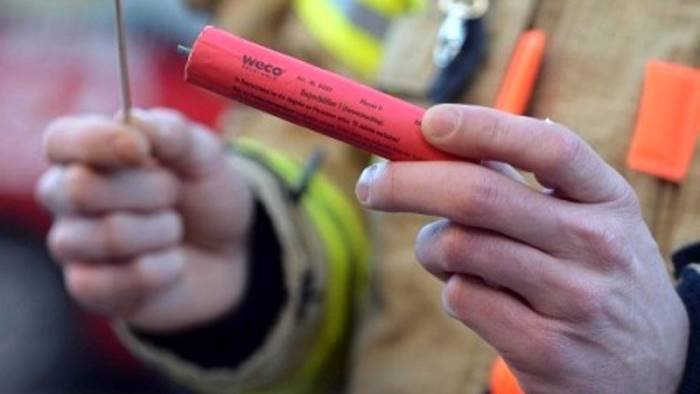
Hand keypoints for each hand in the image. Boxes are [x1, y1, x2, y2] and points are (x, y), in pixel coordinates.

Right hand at [37, 109, 254, 332]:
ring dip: (162, 231)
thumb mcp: (204, 155)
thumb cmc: (204, 193)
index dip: (98, 143)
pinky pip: (117, 281)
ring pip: (108, 236)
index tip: (142, 150)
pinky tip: (171, 262)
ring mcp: (74, 243)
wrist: (227, 250)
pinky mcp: (90, 288)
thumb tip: (134, 121)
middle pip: (81, 189)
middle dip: (150, 190)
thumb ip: (173, 133)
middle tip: (175, 193)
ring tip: (174, 228)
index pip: (61, 141)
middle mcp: (67, 196)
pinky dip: (162, 269)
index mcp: (86, 152)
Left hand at [355, 105, 688, 392]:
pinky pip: (462, 299)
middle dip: (408, 183)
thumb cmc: (596, 274)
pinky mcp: (545, 349)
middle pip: (479, 196)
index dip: (482, 127)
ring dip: (431, 246)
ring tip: (446, 254)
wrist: (654, 365)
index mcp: (607, 198)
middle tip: (373, 184)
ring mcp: (573, 300)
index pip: (548, 147)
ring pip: (459, 248)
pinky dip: (451, 290)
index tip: (429, 121)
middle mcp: (596, 244)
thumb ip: (521, 187)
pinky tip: (478, 297)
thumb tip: (431, 146)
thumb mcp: (586, 220)